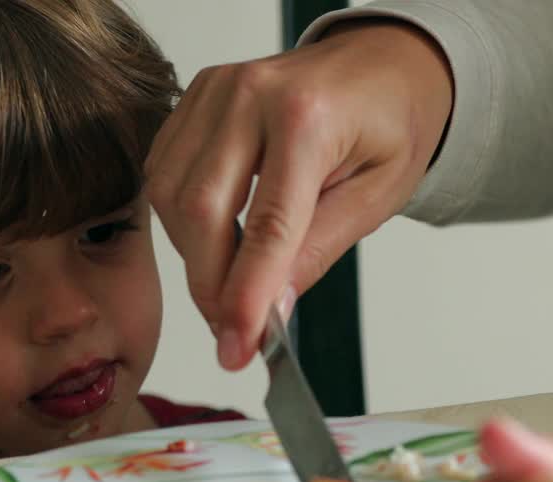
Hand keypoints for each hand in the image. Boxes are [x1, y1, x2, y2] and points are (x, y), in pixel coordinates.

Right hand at [144, 20, 452, 369]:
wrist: (382, 64)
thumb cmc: (388, 122)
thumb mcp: (377, 197)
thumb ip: (317, 252)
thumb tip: (268, 312)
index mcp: (310, 116)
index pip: (267, 226)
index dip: (246, 295)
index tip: (237, 347)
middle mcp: (252, 94)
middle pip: (201, 211)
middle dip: (210, 285)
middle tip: (230, 330)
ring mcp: (216, 91)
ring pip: (171, 195)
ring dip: (194, 255)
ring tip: (230, 282)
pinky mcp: (195, 97)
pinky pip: (164, 172)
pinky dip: (182, 219)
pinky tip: (214, 236)